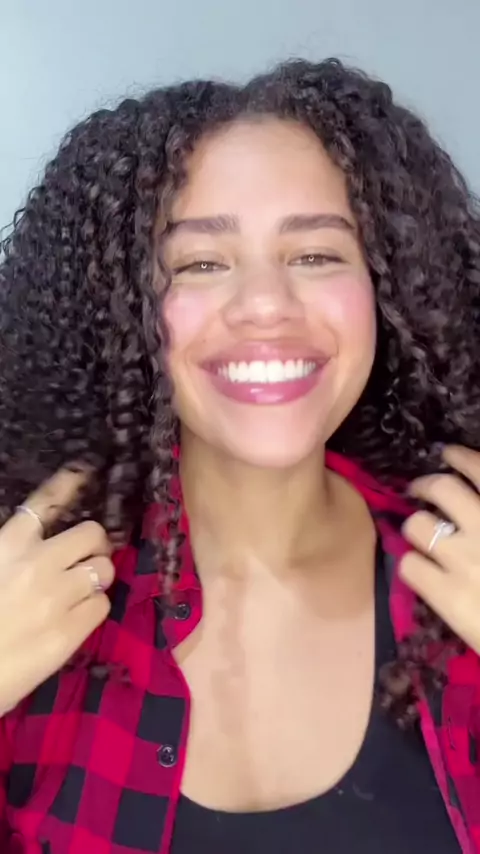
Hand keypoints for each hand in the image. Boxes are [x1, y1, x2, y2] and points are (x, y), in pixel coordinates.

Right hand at [0, 468, 113, 715]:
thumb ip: (9, 552)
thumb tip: (34, 545)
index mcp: (7, 545)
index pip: (45, 503)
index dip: (68, 484)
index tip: (83, 471)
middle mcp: (38, 562)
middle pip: (91, 534)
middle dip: (95, 543)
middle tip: (89, 555)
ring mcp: (59, 596)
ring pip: (104, 570)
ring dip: (96, 576)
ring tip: (83, 588)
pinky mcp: (71, 631)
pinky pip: (102, 605)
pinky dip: (94, 608)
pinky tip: (76, 616)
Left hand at [401, 445, 479, 654]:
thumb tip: (472, 498)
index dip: (461, 457)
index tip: (449, 454)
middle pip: (442, 488)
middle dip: (425, 485)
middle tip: (420, 489)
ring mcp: (465, 559)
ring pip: (418, 524)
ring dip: (417, 526)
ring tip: (419, 532)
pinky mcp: (447, 595)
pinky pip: (410, 566)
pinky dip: (413, 565)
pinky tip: (422, 570)